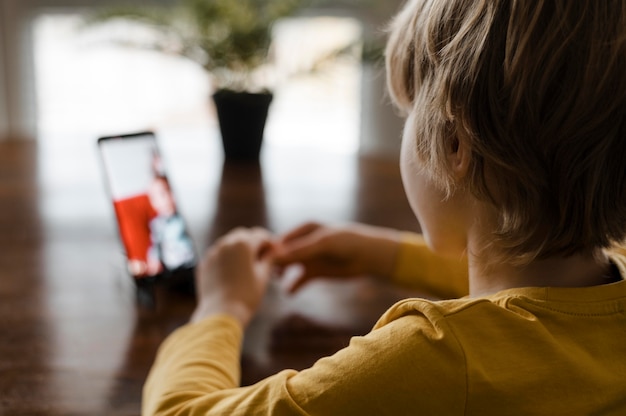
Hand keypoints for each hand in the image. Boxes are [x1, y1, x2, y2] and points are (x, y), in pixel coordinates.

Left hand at [191, 227, 274, 326]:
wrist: (221, 313)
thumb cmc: (247, 295)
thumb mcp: (263, 276)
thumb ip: (268, 259)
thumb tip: (272, 252)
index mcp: (243, 244)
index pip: (260, 235)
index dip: (269, 242)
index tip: (274, 250)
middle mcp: (226, 243)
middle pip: (243, 235)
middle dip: (253, 242)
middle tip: (261, 256)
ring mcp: (213, 253)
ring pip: (228, 243)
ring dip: (238, 249)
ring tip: (246, 264)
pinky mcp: (204, 263)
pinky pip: (218, 255)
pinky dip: (226, 258)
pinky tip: (232, 271)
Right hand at [274, 222, 401, 292]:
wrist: (369, 256)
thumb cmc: (347, 242)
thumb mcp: (322, 244)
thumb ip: (300, 251)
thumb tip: (277, 257)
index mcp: (304, 229)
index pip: (281, 240)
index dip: (271, 251)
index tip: (261, 263)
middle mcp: (303, 243)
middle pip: (282, 254)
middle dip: (274, 264)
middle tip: (265, 275)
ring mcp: (309, 258)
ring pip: (288, 267)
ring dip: (281, 275)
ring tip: (276, 282)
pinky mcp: (315, 272)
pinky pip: (299, 280)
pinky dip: (293, 287)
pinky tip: (289, 293)